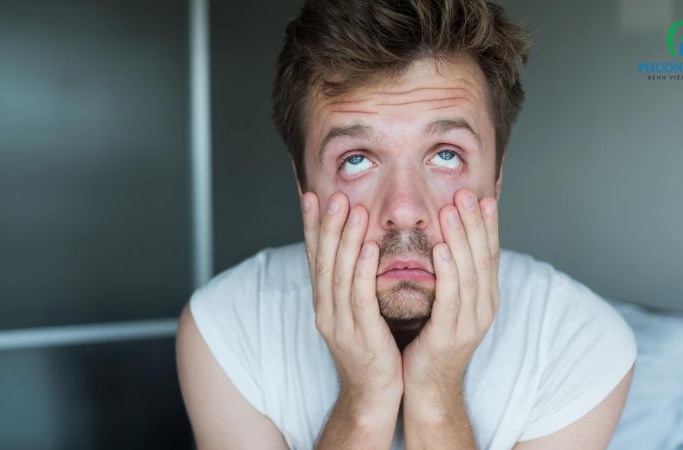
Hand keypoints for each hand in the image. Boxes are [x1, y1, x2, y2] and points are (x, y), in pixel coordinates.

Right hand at [301, 190, 403, 404]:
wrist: (372, 397)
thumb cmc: (371, 352)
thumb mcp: (354, 314)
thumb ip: (352, 284)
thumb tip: (355, 249)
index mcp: (324, 303)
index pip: (314, 257)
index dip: (311, 225)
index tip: (310, 195)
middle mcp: (326, 310)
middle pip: (323, 260)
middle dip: (327, 225)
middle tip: (333, 194)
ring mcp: (341, 324)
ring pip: (340, 275)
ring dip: (346, 239)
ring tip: (353, 209)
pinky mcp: (362, 336)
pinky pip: (361, 299)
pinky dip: (364, 271)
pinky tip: (370, 248)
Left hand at [401, 188, 499, 411]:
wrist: (427, 388)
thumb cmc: (431, 342)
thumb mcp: (446, 304)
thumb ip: (451, 276)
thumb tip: (447, 240)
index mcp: (484, 298)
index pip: (489, 253)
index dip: (487, 224)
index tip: (481, 195)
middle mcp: (483, 308)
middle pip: (483, 257)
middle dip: (475, 223)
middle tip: (466, 192)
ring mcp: (470, 323)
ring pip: (469, 273)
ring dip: (461, 239)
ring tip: (452, 211)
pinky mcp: (451, 336)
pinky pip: (451, 299)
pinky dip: (449, 272)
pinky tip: (442, 251)